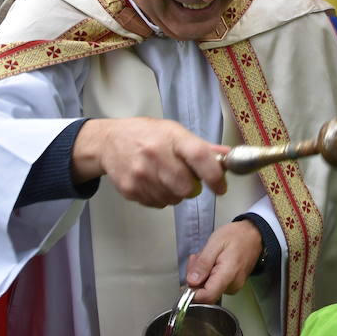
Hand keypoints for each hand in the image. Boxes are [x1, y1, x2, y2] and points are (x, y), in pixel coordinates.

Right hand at [71, 118, 228, 206]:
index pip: (199, 157)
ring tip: (165, 176)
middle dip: (192, 187)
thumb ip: (201, 147)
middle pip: (187, 186)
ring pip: (173, 198)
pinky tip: (153, 181)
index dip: (215, 175)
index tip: (220, 187)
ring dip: (175, 193)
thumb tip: (228, 156)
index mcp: (172, 137)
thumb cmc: (145, 135)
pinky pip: (158, 203)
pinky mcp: (131, 189)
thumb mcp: (174, 132)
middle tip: (186, 178)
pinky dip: (161, 197)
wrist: (108, 142)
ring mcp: (141, 174)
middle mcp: (155, 155)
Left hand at [187, 220, 262, 302]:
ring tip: (207, 257)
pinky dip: (209, 274)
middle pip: (205, 292)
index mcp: (228, 275)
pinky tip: (212, 261)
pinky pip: (215, 284)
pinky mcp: (233, 284)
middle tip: (198, 259)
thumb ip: (203, 263)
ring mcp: (234, 286)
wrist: (254, 234)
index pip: (207, 296)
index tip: (188, 280)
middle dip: (196, 278)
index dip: (193, 292)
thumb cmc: (237, 236)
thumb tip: (192, 281)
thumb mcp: (215, 243)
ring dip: (202, 274)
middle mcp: (232, 285)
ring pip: (209, 288)